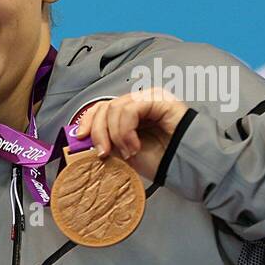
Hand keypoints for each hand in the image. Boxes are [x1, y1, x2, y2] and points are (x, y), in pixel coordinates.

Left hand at [74, 87, 188, 180]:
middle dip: (99, 132)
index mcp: (128, 113)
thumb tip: (82, 140)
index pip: (101, 108)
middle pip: (105, 107)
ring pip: (115, 107)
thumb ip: (106, 142)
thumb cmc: (159, 160)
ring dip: (115, 135)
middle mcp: (138, 102)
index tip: (80, 138)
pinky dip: (126, 131)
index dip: (87, 121)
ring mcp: (149, 98)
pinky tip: (134, 146)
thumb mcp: (123, 153)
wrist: (185, 166)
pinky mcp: (159, 99)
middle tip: (104, 153)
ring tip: (128, 153)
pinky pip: (131, 109)